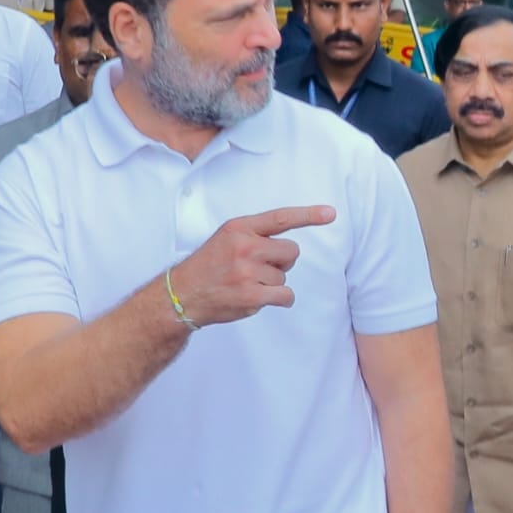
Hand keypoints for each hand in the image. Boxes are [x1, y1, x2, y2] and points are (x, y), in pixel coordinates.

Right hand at [168, 206, 335, 326]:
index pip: (280, 218)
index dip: (308, 215)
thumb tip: (287, 247)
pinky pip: (285, 295)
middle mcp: (245, 246)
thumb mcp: (226, 239)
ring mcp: (248, 271)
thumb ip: (254, 236)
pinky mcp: (252, 295)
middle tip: (258, 268)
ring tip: (246, 284)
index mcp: (238, 228)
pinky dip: (279, 299)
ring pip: (285, 275)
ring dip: (272, 283)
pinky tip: (258, 298)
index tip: (330, 213)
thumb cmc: (208, 267)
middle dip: (282, 261)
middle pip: (291, 251)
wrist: (181, 295)